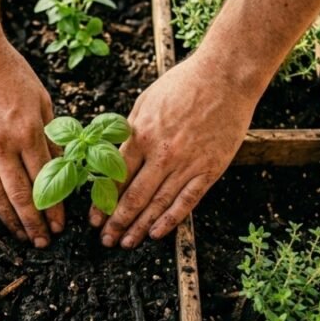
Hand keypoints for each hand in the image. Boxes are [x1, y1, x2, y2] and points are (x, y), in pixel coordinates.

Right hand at [0, 40, 62, 246]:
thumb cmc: (10, 73)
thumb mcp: (42, 101)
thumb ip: (50, 137)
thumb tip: (62, 169)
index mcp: (27, 132)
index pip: (45, 182)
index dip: (54, 209)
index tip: (61, 226)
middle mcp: (2, 145)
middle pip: (21, 196)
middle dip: (34, 224)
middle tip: (44, 241)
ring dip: (11, 221)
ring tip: (22, 236)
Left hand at [91, 53, 263, 247]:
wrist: (225, 77)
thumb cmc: (183, 84)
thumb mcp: (145, 102)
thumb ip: (130, 131)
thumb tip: (114, 154)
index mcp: (141, 135)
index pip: (115, 178)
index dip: (103, 203)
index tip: (94, 219)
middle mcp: (162, 154)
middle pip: (133, 197)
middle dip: (116, 222)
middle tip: (104, 240)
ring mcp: (187, 164)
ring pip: (157, 204)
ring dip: (139, 227)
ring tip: (126, 243)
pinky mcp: (209, 170)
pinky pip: (186, 201)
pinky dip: (170, 220)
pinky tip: (156, 233)